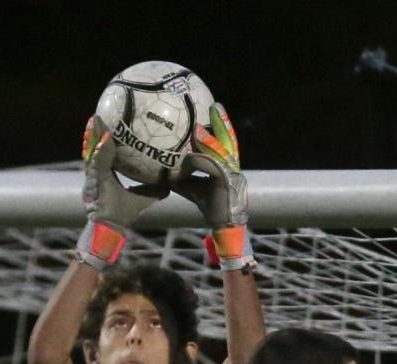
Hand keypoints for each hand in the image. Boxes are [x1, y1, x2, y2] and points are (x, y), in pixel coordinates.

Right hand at [77, 114, 168, 269]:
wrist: (110, 228)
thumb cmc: (122, 215)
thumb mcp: (142, 198)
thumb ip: (155, 189)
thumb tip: (171, 182)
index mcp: (105, 175)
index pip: (104, 152)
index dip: (104, 138)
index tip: (108, 121)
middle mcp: (96, 174)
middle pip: (95, 147)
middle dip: (95, 131)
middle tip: (99, 114)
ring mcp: (92, 177)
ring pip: (93, 151)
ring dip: (94, 134)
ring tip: (96, 119)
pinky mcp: (93, 182)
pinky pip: (97, 162)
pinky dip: (100, 150)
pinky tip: (105, 138)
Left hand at [172, 104, 247, 229]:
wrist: (223, 225)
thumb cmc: (210, 206)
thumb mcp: (193, 188)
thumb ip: (182, 178)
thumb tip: (164, 172)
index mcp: (226, 164)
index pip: (225, 141)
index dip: (220, 127)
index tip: (213, 112)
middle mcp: (232, 165)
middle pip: (229, 139)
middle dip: (223, 122)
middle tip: (216, 106)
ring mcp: (231, 172)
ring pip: (220, 150)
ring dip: (208, 139)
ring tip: (198, 128)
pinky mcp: (226, 180)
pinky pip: (209, 165)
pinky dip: (194, 164)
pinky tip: (184, 164)